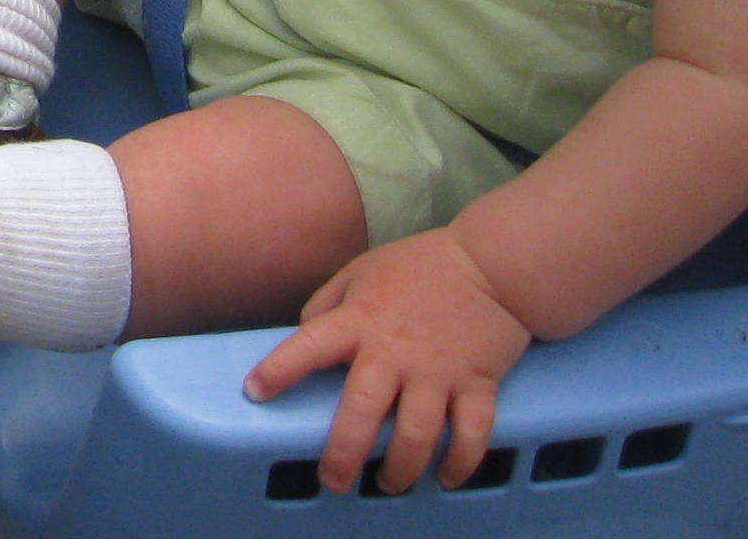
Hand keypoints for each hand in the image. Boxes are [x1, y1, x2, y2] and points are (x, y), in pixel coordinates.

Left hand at [247, 228, 531, 494]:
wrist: (493, 264)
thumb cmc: (420, 267)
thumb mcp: (361, 271)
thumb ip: (327, 303)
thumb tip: (304, 333)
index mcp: (360, 320)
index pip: (309, 345)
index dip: (278, 370)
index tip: (254, 393)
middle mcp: (395, 351)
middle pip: (362, 411)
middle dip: (343, 454)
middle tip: (332, 481)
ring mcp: (437, 372)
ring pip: (416, 435)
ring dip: (401, 470)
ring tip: (388, 483)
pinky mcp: (478, 385)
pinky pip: (471, 435)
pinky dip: (461, 464)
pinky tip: (447, 477)